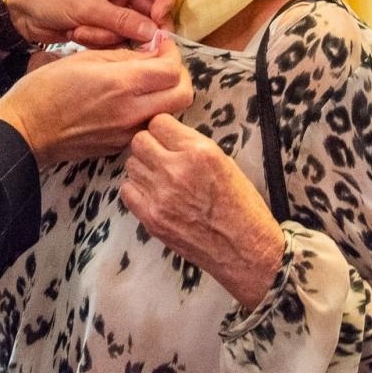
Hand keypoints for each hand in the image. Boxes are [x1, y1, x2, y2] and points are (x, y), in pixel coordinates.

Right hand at [0, 32, 191, 166]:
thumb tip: (152, 51)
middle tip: (163, 64)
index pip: (172, 70)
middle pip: (183, 95)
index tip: (161, 45)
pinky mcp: (119, 146)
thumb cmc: (47, 88)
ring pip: (170, 113)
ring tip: (147, 82)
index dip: (172, 53)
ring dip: (167, 95)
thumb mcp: (85, 58)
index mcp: (122, 84)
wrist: (25, 130)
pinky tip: (128, 101)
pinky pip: (147, 126)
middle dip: (180, 75)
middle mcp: (131, 112)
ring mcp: (127, 133)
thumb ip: (124, 55)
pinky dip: (148, 111)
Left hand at [5, 0, 174, 47]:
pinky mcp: (102, 27)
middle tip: (124, 41)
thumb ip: (122, 20)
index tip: (157, 23)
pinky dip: (98, 41)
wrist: (18, 10)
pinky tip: (76, 34)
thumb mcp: (87, 6)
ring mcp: (112, 9)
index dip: (164, 2)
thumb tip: (155, 34)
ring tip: (80, 29)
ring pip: (131, 30)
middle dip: (132, 28)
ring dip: (107, 36)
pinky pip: (115, 40)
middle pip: (148, 12)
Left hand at [120, 113, 285, 308]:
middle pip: (139, 141)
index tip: (168, 137)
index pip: (159, 122)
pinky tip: (153, 195)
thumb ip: (193, 146)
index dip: (163, 129)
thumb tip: (170, 136)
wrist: (244, 250)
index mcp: (199, 152)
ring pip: (131, 164)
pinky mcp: (151, 218)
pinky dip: (137, 190)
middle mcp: (176, 170)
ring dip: (143, 167)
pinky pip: (126, 190)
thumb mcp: (225, 162)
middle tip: (161, 156)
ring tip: (159, 177)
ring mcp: (161, 195)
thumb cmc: (241, 206)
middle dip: (149, 145)